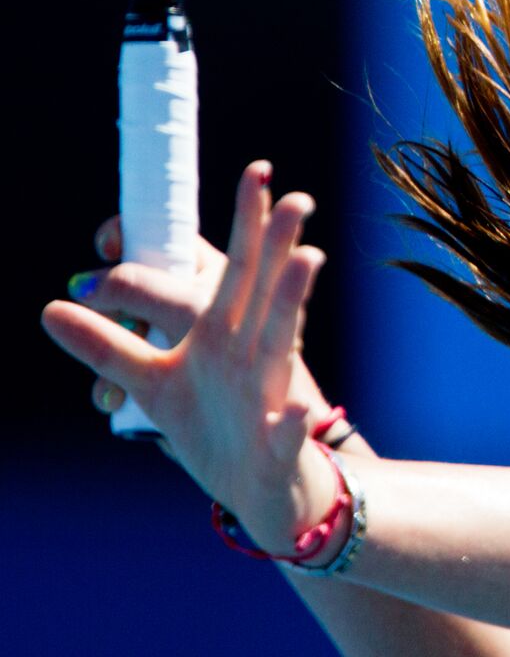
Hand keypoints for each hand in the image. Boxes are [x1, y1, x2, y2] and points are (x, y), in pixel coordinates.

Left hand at [43, 161, 338, 552]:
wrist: (262, 488)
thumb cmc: (214, 424)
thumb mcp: (155, 381)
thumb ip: (110, 343)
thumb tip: (51, 306)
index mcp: (226, 327)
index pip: (236, 261)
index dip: (245, 217)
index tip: (257, 169)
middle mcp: (253, 348)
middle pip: (264, 284)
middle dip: (276, 238)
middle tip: (294, 191)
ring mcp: (271, 390)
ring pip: (282, 337)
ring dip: (293, 298)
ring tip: (308, 258)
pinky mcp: (281, 439)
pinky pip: (287, 429)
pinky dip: (290, 421)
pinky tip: (293, 411)